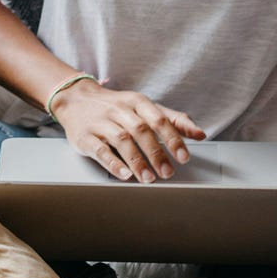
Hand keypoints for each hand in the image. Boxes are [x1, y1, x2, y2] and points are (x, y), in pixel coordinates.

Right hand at [50, 80, 205, 182]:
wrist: (76, 99)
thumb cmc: (117, 106)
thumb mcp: (145, 107)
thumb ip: (173, 119)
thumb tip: (200, 133)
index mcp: (137, 102)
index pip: (159, 119)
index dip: (173, 138)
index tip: (184, 156)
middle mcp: (120, 110)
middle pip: (142, 131)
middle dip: (157, 153)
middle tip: (168, 172)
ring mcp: (102, 123)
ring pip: (122, 140)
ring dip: (137, 161)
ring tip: (149, 178)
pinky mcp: (86, 136)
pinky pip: (100, 150)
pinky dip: (113, 163)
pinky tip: (124, 174)